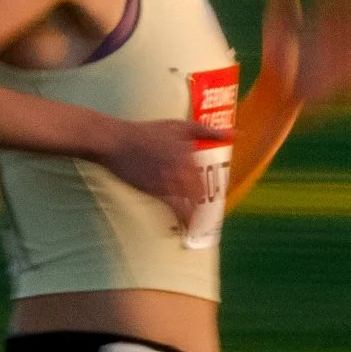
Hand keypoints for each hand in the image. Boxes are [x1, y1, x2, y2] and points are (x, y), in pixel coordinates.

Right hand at [102, 116, 225, 229]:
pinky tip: (185, 225)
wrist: (117, 142)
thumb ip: (207, 131)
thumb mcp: (180, 126)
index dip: (216, 192)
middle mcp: (181, 171)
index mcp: (190, 156)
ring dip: (196, 218)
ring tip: (199, 225)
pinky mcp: (154, 192)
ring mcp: (168, 182)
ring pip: (189, 206)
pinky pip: (174, 209)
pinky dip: (182, 219)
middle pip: (201, 196)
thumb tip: (234, 134)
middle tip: (209, 216)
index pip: (211, 180)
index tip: (218, 198)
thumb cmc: (148, 132)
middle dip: (206, 209)